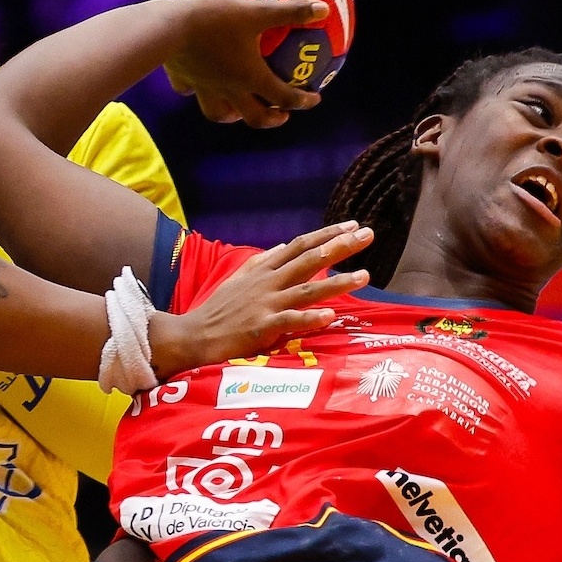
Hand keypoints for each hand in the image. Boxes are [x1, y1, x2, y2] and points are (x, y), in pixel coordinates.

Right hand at [148, 223, 373, 375]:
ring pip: (307, 290)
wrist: (192, 335)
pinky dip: (309, 318)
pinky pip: (290, 322)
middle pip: (310, 260)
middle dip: (341, 246)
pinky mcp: (261, 329)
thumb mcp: (240, 278)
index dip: (328, 234)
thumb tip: (284, 244)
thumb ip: (264, 261)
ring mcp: (265, 305)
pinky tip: (330, 316)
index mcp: (264, 270)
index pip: (301, 245)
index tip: (353, 225)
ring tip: (364, 276)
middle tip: (368, 235)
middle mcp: (268, 283)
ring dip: (337, 283)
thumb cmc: (219, 310)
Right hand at [164, 0, 326, 128]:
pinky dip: (195, 91)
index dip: (302, 101)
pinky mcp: (182, 78)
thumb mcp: (255, 10)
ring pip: (219, 112)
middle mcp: (228, 89)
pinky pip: (189, 90)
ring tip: (238, 109)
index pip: (283, 97)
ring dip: (233, 114)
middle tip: (280, 115)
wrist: (166, 28)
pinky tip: (195, 83)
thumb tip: (323, 9)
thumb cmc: (213, 19)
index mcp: (249, 77)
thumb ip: (289, 11)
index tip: (313, 100)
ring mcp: (203, 87)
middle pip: (252, 117)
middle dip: (269, 119)